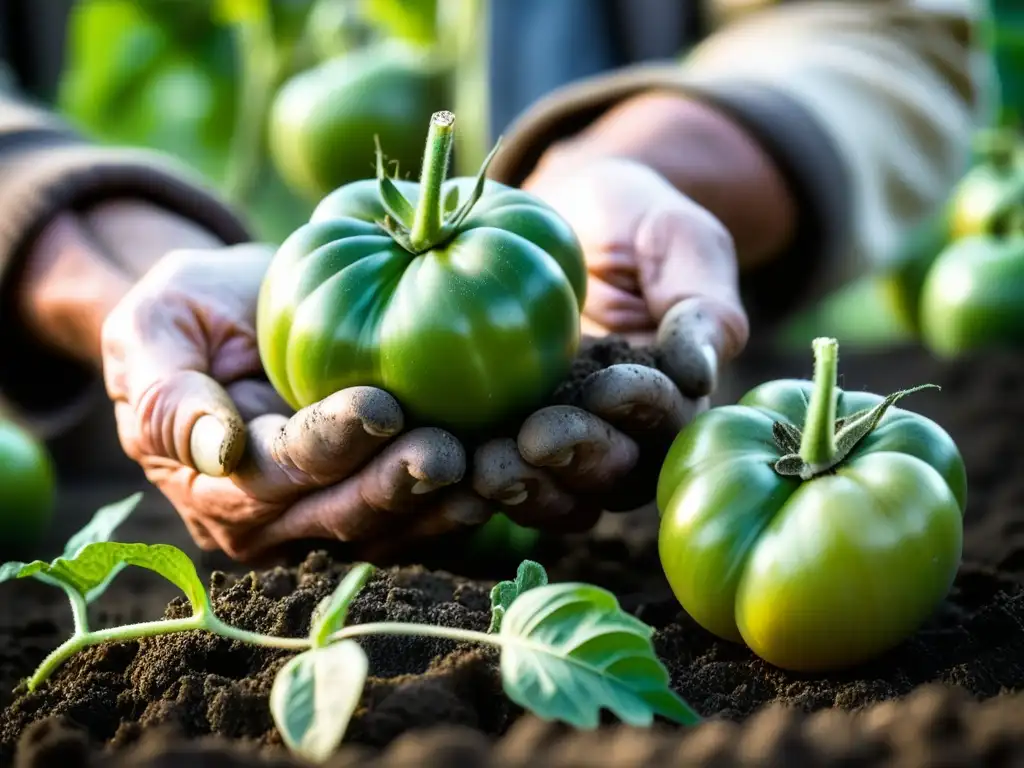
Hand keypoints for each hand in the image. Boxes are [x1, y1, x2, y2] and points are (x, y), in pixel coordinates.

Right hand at [95, 205, 478, 560]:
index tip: (380, 405)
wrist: (235, 319)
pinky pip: (418, 517)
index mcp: (212, 483)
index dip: (327, 444)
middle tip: (448, 451)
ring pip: (387, 528)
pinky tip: (500, 470)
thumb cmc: (189, 314)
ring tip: (489, 467)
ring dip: (439, 504)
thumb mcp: (153, 330)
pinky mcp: (372, 508)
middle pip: (338, 512)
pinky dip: (458, 499)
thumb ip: (168, 394)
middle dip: (394, 485)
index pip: (275, 470)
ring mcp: (324, 521)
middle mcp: (269, 520)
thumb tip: (216, 450)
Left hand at [469, 157, 750, 527]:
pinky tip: (450, 461)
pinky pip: (500, 475)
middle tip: (536, 439)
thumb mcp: (682, 242)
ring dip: (528, 487)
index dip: (641, 408)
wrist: (565, 215)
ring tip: (489, 466)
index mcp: (672, 395)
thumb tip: (700, 376)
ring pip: (558, 491)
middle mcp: (621, 433)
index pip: (667, 419)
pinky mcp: (505, 437)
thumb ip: (703, 307)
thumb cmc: (634, 221)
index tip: (608, 385)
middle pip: (612, 473)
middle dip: (577, 459)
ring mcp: (561, 442)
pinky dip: (477, 481)